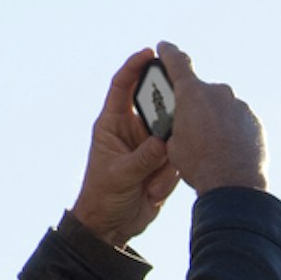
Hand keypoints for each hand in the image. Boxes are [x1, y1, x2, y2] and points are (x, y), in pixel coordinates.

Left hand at [72, 49, 180, 247]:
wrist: (111, 225)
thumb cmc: (103, 195)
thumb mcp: (120, 175)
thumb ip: (144, 157)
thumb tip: (165, 141)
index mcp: (112, 124)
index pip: (122, 86)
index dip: (134, 67)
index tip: (150, 54)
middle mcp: (132, 131)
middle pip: (155, 107)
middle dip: (166, 111)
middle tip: (176, 114)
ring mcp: (149, 147)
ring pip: (171, 136)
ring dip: (167, 158)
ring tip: (151, 182)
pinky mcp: (162, 164)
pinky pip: (177, 159)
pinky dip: (170, 175)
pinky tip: (153, 191)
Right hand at [149, 42, 268, 196]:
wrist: (234, 185)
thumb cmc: (199, 165)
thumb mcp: (173, 142)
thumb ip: (176, 123)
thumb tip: (183, 123)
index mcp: (192, 93)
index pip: (177, 61)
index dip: (168, 53)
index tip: (165, 48)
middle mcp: (219, 93)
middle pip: (202, 91)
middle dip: (196, 103)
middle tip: (191, 123)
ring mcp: (240, 106)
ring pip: (222, 106)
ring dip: (216, 117)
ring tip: (212, 142)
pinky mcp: (254, 121)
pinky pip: (238, 120)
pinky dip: (232, 128)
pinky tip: (228, 147)